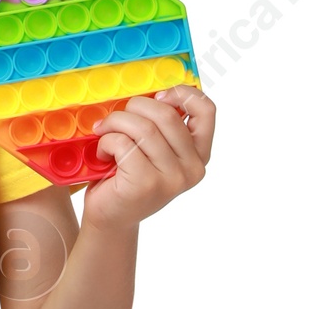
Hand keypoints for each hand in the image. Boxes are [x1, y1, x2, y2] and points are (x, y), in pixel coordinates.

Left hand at [82, 87, 215, 233]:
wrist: (111, 216)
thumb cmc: (129, 175)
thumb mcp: (153, 148)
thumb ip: (161, 125)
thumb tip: (149, 92)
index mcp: (199, 153)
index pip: (206, 111)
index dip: (182, 94)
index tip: (157, 96)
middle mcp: (192, 167)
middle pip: (166, 115)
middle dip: (133, 107)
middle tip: (115, 118)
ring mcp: (172, 178)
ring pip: (143, 128)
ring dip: (114, 123)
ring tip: (104, 134)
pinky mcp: (146, 184)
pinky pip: (123, 144)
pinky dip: (106, 142)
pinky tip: (102, 153)